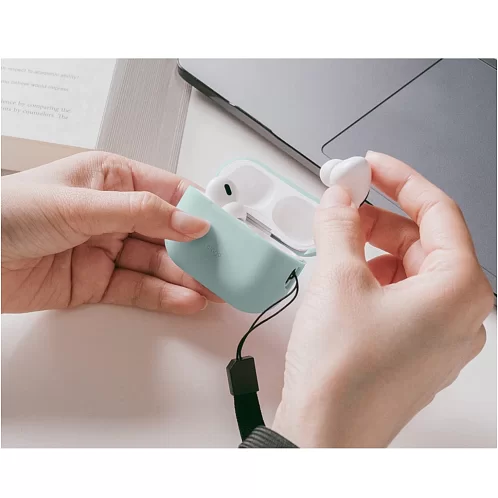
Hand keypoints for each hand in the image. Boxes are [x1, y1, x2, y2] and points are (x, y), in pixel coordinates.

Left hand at [1, 152, 221, 313]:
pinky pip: (138, 289)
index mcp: (112, 179)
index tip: (226, 230)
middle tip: (228, 267)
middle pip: (169, 233)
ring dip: (188, 278)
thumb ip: (141, 213)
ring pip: (158, 265)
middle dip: (199, 251)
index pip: (170, 193)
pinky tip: (187, 300)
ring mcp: (107, 250)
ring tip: (216, 290)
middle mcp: (113, 214)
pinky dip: (164, 296)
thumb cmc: (6, 212)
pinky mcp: (97, 282)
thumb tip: (191, 222)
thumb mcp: (81, 203)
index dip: (200, 212)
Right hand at [273, 151, 493, 446]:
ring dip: (372, 247)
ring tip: (336, 243)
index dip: (400, 178)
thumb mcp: (336, 278)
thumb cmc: (342, 374)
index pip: (437, 210)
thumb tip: (339, 199)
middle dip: (380, 216)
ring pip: (409, 268)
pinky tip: (344, 278)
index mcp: (459, 290)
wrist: (324, 434)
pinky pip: (400, 295)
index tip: (372, 165)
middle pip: (423, 239)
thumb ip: (340, 224)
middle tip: (344, 202)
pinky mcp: (414, 348)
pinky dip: (372, 276)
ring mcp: (439, 335)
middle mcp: (460, 314)